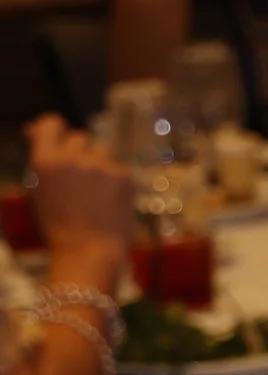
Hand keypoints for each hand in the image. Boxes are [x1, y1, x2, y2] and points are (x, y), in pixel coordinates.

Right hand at [23, 115, 129, 289]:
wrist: (88, 251)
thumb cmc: (58, 226)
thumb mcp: (38, 189)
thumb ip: (43, 159)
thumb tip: (36, 130)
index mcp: (46, 160)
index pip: (53, 124)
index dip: (56, 129)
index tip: (59, 138)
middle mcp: (72, 158)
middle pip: (81, 138)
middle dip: (80, 153)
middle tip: (81, 180)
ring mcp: (101, 165)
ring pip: (103, 152)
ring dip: (100, 166)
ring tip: (96, 195)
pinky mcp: (124, 176)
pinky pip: (120, 169)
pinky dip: (116, 181)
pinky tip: (111, 202)